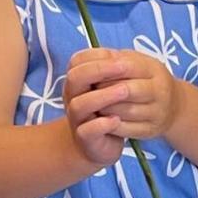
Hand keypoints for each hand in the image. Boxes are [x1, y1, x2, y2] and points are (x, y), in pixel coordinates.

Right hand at [61, 48, 129, 166]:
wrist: (100, 142)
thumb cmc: (107, 108)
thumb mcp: (109, 86)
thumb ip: (112, 71)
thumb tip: (122, 55)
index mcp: (78, 81)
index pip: (78, 62)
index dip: (98, 58)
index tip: (121, 57)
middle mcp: (72, 98)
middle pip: (75, 78)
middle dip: (99, 70)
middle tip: (124, 68)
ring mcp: (77, 118)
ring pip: (80, 105)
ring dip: (103, 96)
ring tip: (125, 91)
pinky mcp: (85, 138)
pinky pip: (87, 130)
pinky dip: (102, 124)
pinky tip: (117, 120)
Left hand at [66, 48, 181, 145]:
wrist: (174, 106)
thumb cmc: (145, 80)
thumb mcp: (135, 62)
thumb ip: (113, 59)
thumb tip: (88, 61)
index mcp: (154, 69)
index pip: (127, 67)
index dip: (104, 70)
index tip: (90, 74)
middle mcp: (160, 90)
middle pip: (125, 90)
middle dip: (102, 91)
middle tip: (87, 91)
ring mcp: (157, 112)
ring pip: (124, 111)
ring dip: (103, 108)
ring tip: (92, 105)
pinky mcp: (151, 130)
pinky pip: (126, 129)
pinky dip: (109, 125)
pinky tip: (101, 120)